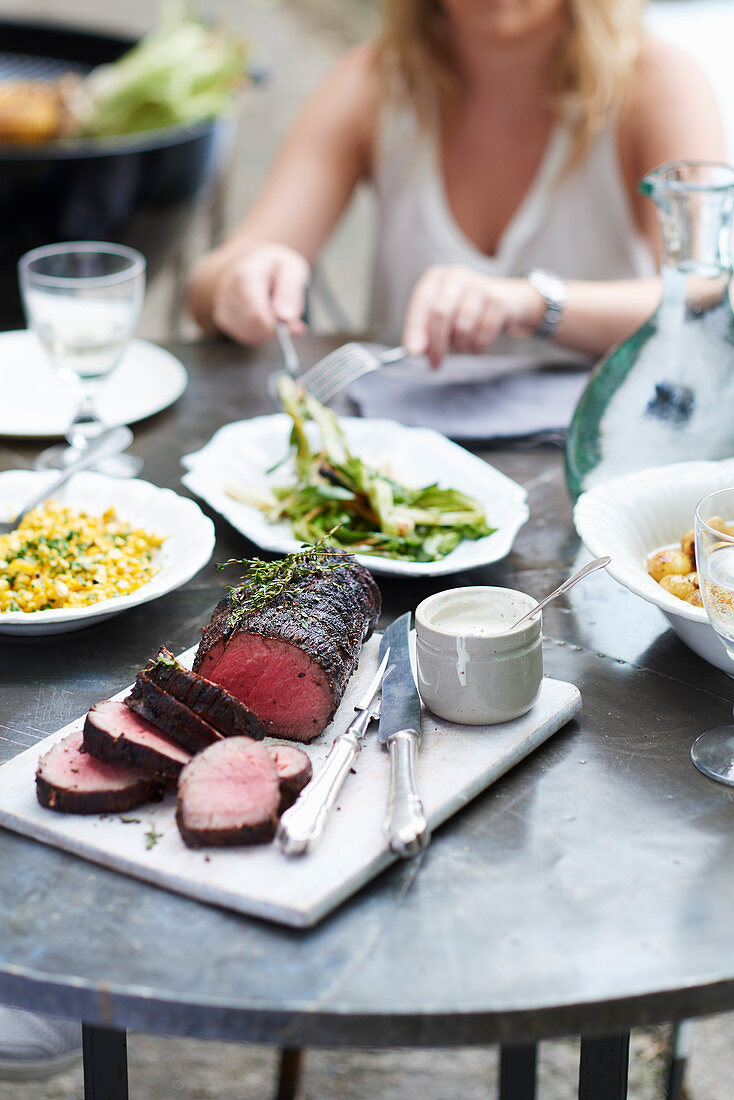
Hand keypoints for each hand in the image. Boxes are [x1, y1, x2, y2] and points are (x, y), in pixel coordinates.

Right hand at [211, 243, 309, 344]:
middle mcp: (227, 291)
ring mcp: (222, 305)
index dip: (276, 326)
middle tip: (292, 322)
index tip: (296, 327)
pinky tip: (266, 318)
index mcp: (245, 275)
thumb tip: (286, 318)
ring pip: (249, 334)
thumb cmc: (276, 267)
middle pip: (253, 325)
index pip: (256, 313)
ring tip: (277, 314)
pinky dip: (260, 333)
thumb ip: (291, 292)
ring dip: (269, 332)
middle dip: (275, 329)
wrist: (252, 263)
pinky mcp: (222, 318)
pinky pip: (245, 336)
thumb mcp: (292, 269)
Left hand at [402, 266, 544, 367]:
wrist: (507, 301)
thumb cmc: (464, 310)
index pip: (421, 303)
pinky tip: (477, 342)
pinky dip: (478, 346)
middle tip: (435, 363)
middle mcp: (456, 276)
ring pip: (463, 326)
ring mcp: (479, 286)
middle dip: (436, 343)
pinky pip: (483, 334)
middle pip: (441, 313)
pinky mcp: (498, 301)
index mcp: (436, 278)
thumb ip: (424, 331)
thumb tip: (415, 350)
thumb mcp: (441, 316)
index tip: (414, 352)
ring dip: (460, 345)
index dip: (416, 329)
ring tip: (462, 344)